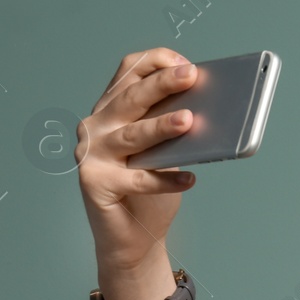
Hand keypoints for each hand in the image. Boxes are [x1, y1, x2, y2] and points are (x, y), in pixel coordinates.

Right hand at [75, 47, 201, 271]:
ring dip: (162, 126)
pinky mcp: (94, 182)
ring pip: (132, 135)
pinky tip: (190, 179)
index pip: (128, 71)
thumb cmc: (151, 189)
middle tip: (191, 75)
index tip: (187, 64)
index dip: (156, 62)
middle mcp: (95, 126)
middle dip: (163, 84)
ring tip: (190, 121)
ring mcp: (91, 153)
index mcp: (112, 108)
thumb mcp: (166, 151)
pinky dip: (165, 180)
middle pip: (131, 98)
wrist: (132, 237)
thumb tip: (209, 107)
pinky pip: (136, 179)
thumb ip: (174, 127)